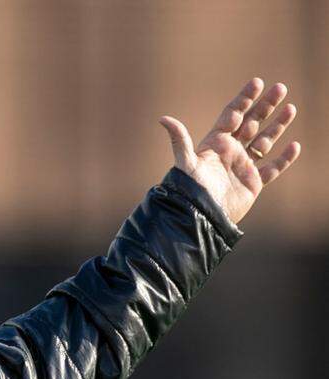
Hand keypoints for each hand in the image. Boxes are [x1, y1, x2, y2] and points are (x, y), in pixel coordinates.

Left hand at [159, 78, 300, 225]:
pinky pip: (272, 167)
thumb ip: (179, 140)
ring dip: (278, 126)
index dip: (245, 98)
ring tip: (290, 108)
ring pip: (264, 141)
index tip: (258, 82)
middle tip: (281, 87)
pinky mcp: (253, 182)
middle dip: (265, 106)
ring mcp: (243, 166)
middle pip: (252, 123)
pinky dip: (284, 158)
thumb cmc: (190, 189)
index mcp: (215, 143)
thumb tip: (163, 118)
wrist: (201, 216)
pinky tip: (294, 146)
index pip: (233, 115)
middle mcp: (230, 151)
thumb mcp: (186, 162)